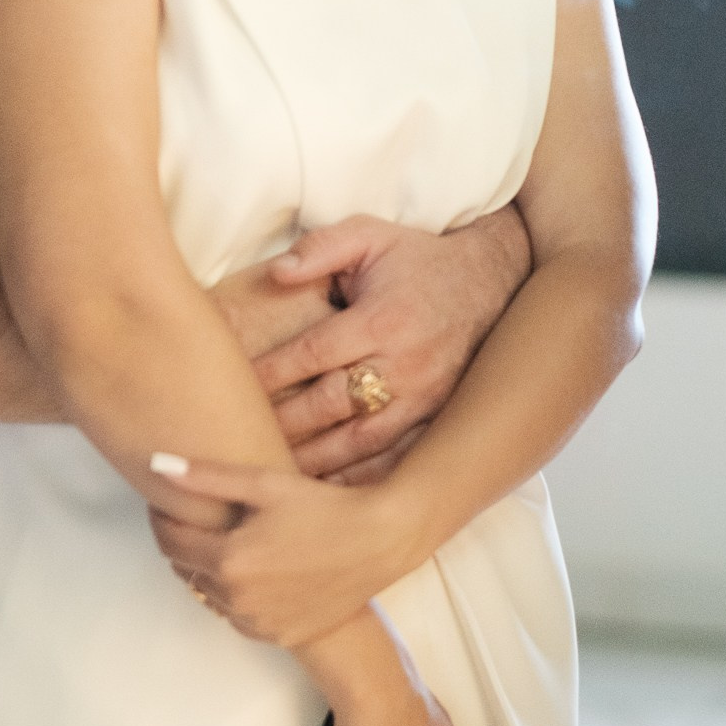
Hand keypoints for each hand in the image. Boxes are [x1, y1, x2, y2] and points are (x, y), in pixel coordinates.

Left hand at [148, 455, 416, 646]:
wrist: (379, 542)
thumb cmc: (323, 506)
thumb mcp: (264, 483)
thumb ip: (205, 477)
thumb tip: (156, 465)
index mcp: (228, 559)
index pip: (170, 541)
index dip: (164, 518)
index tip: (166, 502)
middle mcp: (237, 599)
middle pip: (186, 568)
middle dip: (186, 542)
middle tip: (202, 517)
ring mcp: (258, 623)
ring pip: (210, 595)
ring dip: (211, 570)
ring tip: (233, 540)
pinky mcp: (279, 636)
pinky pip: (239, 616)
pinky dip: (237, 595)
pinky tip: (257, 569)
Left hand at [251, 209, 530, 482]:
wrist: (491, 280)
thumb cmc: (418, 259)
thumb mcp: (370, 234)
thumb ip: (321, 248)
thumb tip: (277, 273)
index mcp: (381, 320)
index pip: (313, 354)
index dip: (270, 373)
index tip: (233, 385)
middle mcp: (404, 365)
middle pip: (331, 405)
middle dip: (284, 424)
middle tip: (240, 437)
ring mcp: (423, 398)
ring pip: (360, 442)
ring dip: (315, 462)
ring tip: (271, 476)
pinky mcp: (435, 418)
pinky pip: (393, 458)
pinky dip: (358, 478)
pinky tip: (325, 491)